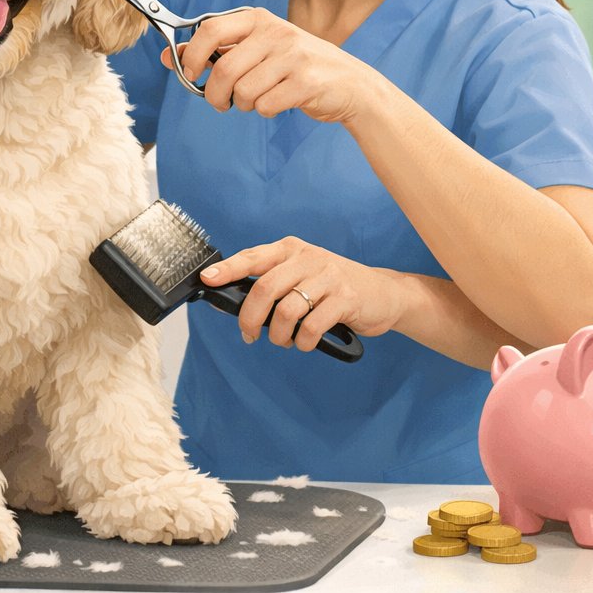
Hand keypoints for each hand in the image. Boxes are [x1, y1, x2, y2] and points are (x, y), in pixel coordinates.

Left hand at [160, 7, 382, 122]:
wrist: (350, 84)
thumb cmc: (294, 67)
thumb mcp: (256, 50)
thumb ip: (215, 51)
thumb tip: (170, 57)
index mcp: (258, 19)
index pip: (209, 29)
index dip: (192, 56)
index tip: (190, 74)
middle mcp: (276, 31)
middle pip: (223, 69)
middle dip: (214, 94)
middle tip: (219, 102)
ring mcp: (293, 55)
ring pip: (243, 91)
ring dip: (243, 104)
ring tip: (256, 99)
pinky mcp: (306, 81)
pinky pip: (265, 105)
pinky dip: (265, 111)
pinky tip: (278, 102)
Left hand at [200, 238, 406, 352]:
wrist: (385, 294)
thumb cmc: (335, 288)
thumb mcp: (304, 275)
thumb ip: (275, 283)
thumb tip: (235, 303)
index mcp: (292, 250)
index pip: (253, 257)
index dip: (228, 269)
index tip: (208, 279)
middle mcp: (308, 258)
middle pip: (265, 288)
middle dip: (250, 317)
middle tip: (249, 335)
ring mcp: (328, 277)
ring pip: (287, 311)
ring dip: (279, 335)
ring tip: (283, 341)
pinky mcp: (346, 298)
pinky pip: (312, 326)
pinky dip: (302, 341)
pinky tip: (304, 343)